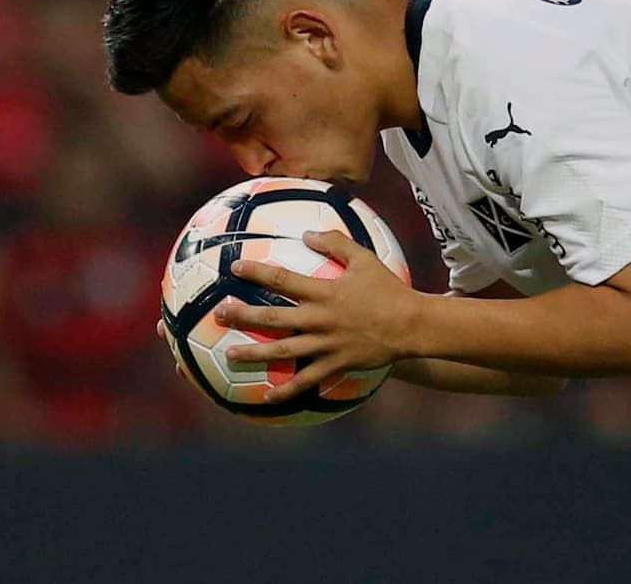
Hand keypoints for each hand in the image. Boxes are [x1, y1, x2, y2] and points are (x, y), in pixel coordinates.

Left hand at [216, 230, 420, 402]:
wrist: (411, 325)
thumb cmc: (389, 289)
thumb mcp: (364, 258)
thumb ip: (336, 243)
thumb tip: (308, 233)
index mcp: (324, 292)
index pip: (283, 280)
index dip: (257, 272)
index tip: (235, 268)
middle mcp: (319, 319)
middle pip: (273, 318)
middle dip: (243, 316)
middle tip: (219, 315)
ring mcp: (326, 344)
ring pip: (283, 351)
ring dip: (254, 354)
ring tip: (230, 356)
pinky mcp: (335, 364)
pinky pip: (306, 379)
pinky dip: (287, 390)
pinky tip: (267, 396)